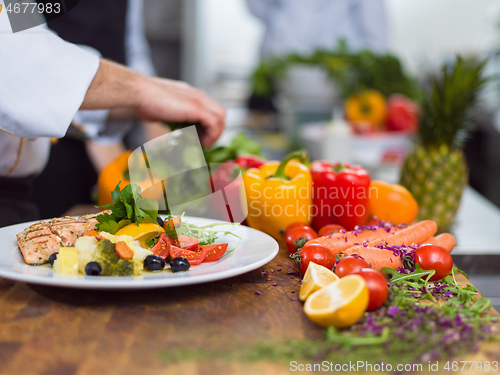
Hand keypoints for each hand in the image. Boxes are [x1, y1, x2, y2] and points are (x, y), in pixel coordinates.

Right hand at [81, 59, 225, 146]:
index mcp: (191, 95)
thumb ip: (175, 119)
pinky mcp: (196, 107)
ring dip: (215, 133)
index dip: (209, 126)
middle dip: (216, 130)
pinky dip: (211, 134)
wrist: (139, 93)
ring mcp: (198, 100)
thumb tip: (177, 133)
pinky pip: (214, 122)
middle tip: (205, 143)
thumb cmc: (146, 101)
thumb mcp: (166, 112)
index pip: (211, 110)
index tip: (201, 138)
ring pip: (220, 117)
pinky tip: (201, 141)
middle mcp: (198, 96)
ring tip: (203, 144)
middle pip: (220, 113)